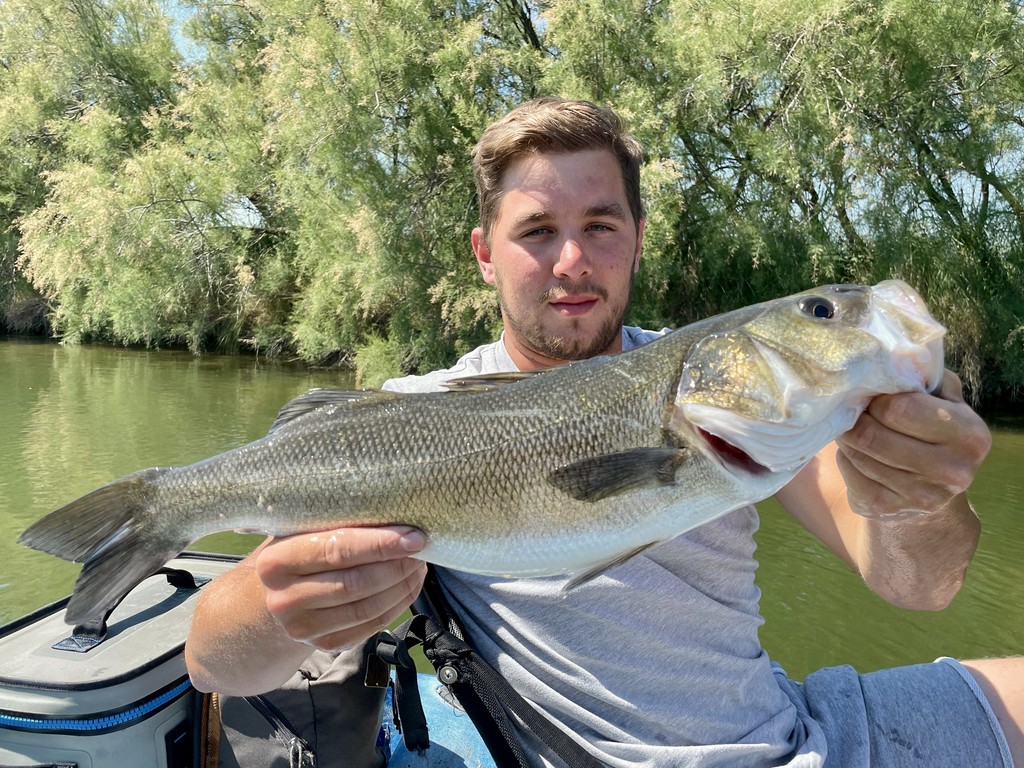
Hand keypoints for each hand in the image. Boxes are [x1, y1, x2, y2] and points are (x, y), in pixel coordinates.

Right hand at [254, 526, 427, 651]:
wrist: (276, 595)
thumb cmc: (300, 551)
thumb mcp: (304, 530)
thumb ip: (337, 523)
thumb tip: (397, 514)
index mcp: (276, 562)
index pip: (337, 551)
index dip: (380, 544)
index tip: (414, 536)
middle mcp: (284, 599)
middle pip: (355, 583)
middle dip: (397, 564)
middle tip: (422, 547)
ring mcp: (303, 628)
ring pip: (367, 608)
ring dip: (402, 585)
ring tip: (419, 563)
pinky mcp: (324, 646)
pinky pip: (371, 625)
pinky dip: (398, 604)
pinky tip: (409, 584)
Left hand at [836, 370, 991, 519]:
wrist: (932, 489)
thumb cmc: (931, 428)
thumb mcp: (943, 398)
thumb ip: (925, 374)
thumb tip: (891, 355)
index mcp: (970, 435)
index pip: (898, 408)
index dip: (878, 398)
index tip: (876, 395)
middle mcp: (952, 471)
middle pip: (871, 434)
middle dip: (856, 417)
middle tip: (853, 409)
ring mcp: (920, 495)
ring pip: (857, 453)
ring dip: (848, 436)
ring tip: (854, 428)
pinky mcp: (887, 509)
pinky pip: (848, 472)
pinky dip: (846, 458)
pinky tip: (857, 452)